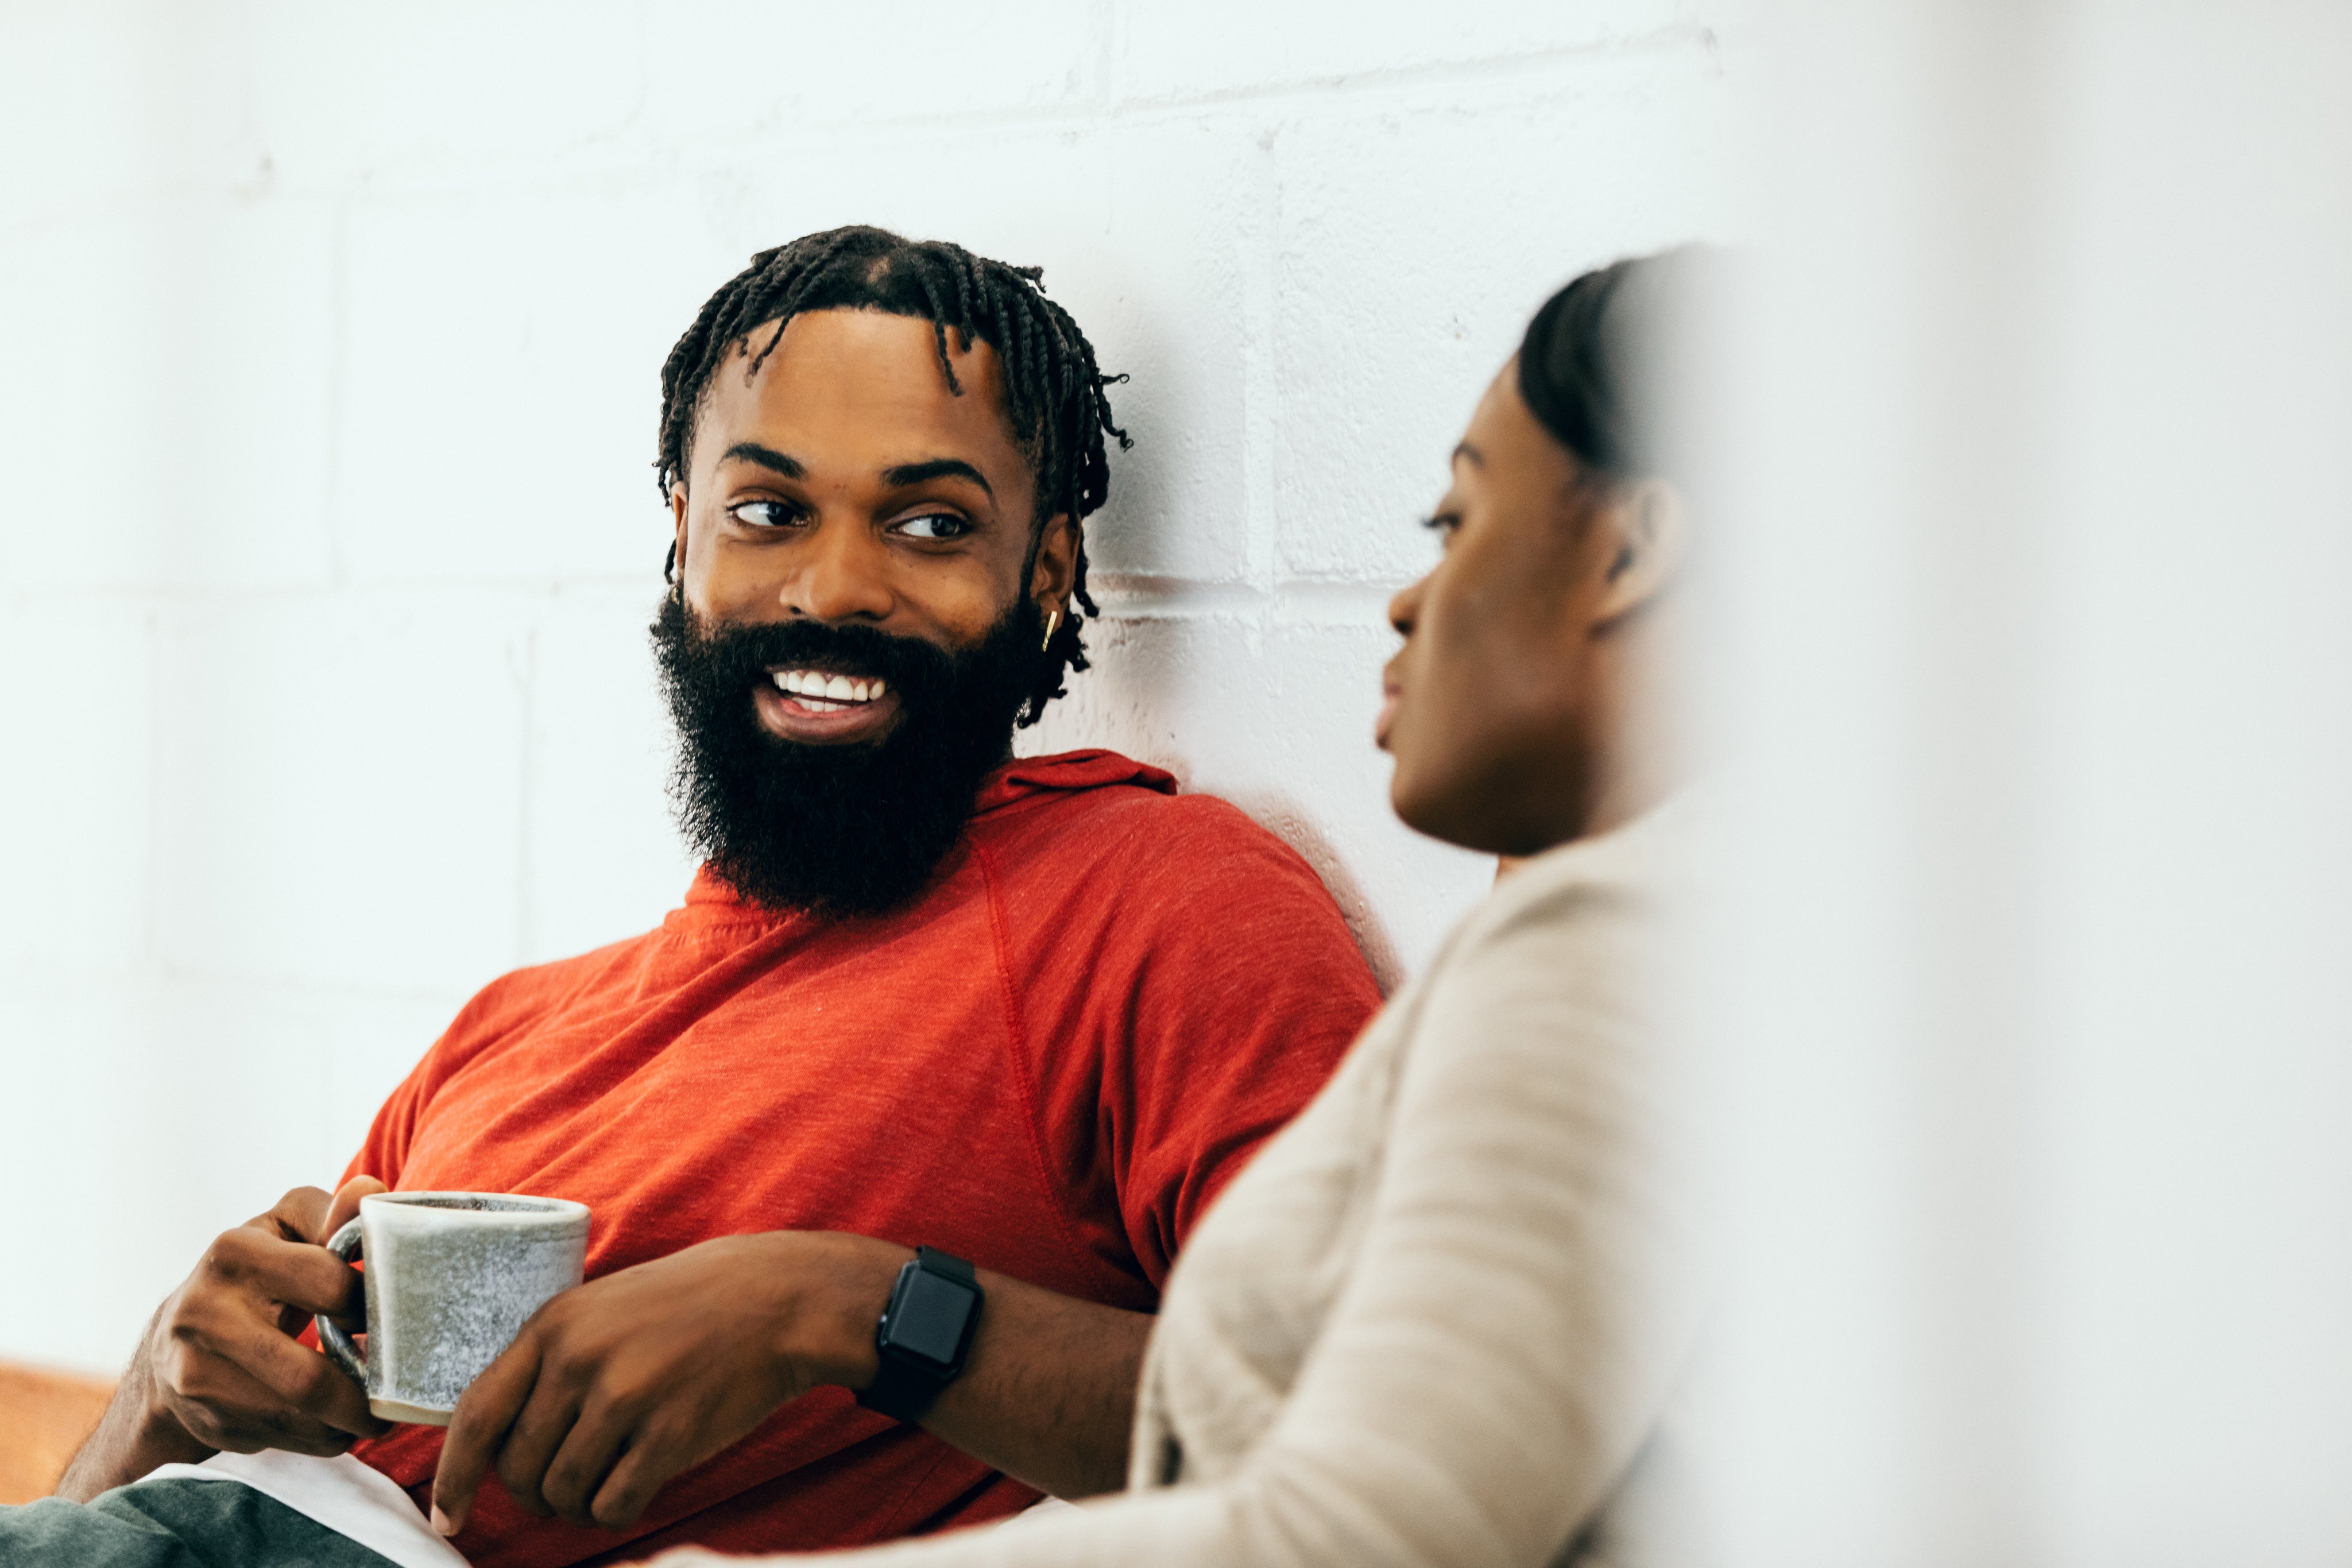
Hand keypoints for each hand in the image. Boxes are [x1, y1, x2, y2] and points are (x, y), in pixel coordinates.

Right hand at [141, 1175, 391, 1457]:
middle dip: (366, 1389)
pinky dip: (323, 1437)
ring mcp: (197, 1374)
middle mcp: (204, 1315)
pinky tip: (338, 1422)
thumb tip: (368, 1193)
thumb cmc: (254, 1271)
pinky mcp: (204, 1418)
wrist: (176, 1340)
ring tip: (379, 1409)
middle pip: (309, 1377)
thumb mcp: (287, 1227)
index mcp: (234, 1252)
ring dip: (350, 1421)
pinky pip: (283, 1438)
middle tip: (398, 1384)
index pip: (330, 1285)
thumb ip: (332, 1212)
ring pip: (298, 1416)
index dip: (369, 1305)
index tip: (385, 1313)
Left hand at [430, 1231, 904, 1536]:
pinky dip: (616, 1509)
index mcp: (554, 1326)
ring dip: (577, 1504)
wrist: (775, 1298)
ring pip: (562, 1493)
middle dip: (534, 1493)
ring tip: (604, 1483)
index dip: (452, 1477)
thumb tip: (493, 1437)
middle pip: (519, 1468)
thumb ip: (548, 1359)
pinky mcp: (668, 1433)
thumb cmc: (685, 1305)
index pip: (476, 1416)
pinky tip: (636, 1485)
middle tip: (562, 1488)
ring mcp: (625, 1397)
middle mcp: (580, 1361)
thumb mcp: (601, 1308)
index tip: (446, 1515)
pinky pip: (612, 1505)